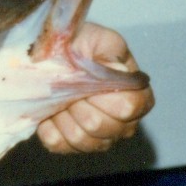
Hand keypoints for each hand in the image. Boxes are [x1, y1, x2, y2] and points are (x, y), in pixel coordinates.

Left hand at [37, 22, 153, 154]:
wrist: (53, 53)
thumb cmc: (82, 45)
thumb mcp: (99, 39)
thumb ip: (110, 54)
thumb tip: (119, 73)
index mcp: (137, 96)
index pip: (128, 107)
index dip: (104, 94)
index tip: (90, 78)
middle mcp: (123, 124)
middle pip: (100, 126)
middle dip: (79, 102)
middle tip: (70, 85)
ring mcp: (98, 139)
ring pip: (80, 138)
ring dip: (63, 113)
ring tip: (61, 96)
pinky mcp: (70, 146)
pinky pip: (57, 144)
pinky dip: (48, 124)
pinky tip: (51, 109)